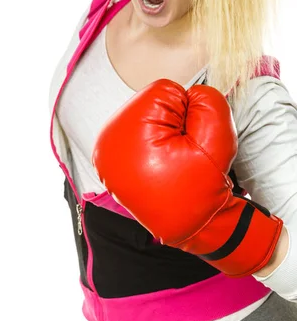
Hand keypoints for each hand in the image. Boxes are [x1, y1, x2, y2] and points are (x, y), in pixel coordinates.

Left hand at [92, 79, 282, 277]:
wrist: (192, 229)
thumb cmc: (202, 187)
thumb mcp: (217, 140)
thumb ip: (208, 103)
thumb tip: (192, 92)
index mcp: (126, 131)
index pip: (166, 91)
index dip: (188, 113)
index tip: (188, 142)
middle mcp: (106, 139)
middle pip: (151, 102)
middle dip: (173, 121)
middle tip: (180, 154)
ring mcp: (104, 151)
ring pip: (145, 115)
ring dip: (161, 131)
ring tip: (170, 162)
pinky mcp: (108, 159)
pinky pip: (136, 131)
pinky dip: (151, 142)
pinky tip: (158, 164)